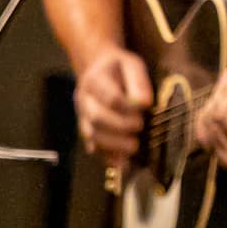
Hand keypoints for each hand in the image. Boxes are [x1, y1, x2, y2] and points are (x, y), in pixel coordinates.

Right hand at [74, 46, 152, 168]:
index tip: (143, 109)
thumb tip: (144, 103)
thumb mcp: (131, 63)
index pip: (109, 97)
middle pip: (97, 118)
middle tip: (139, 128)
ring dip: (112, 145)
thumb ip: (138, 81)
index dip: (126, 107)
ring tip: (133, 147)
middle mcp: (84, 99)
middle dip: (119, 127)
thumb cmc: (118, 67)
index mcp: (95, 80)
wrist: (95, 67)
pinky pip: (91, 144)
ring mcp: (81, 115)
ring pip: (91, 134)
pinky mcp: (84, 128)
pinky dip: (105, 156)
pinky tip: (120, 163)